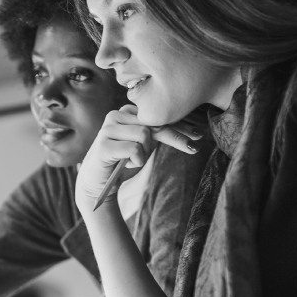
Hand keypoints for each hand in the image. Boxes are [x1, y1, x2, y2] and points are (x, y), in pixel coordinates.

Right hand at [74, 105, 202, 214]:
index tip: (198, 135)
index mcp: (125, 112)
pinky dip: (137, 161)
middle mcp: (115, 116)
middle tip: (193, 148)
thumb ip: (157, 134)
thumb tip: (188, 129)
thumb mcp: (144, 146)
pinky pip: (133, 150)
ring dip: (145, 153)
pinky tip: (128, 164)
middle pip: (153, 123)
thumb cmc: (122, 162)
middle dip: (174, 138)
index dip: (178, 126)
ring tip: (135, 161)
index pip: (156, 115)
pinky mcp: (103, 146)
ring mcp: (107, 130)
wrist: (97, 183)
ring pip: (144, 135)